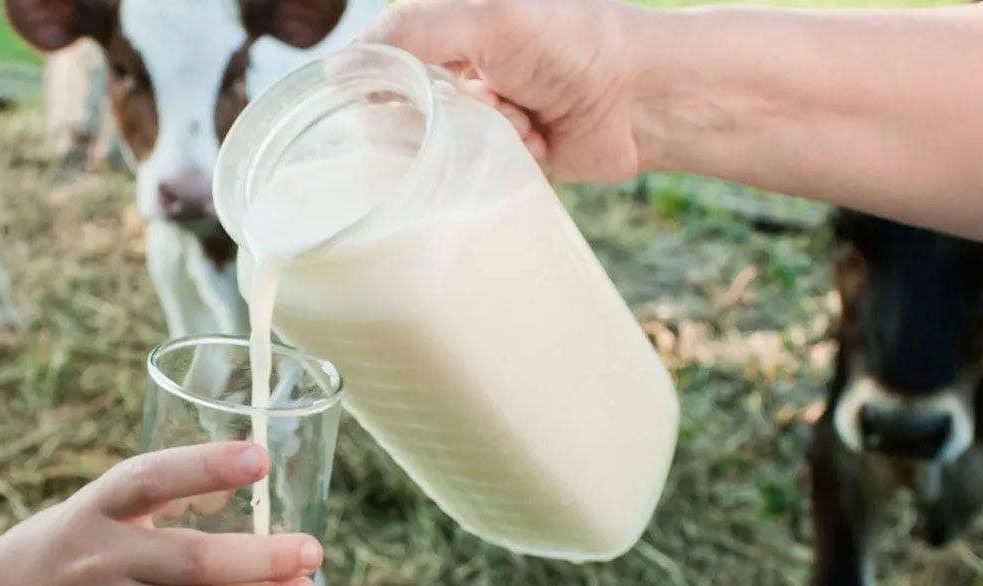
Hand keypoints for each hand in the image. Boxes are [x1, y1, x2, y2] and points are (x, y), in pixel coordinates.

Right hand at [0, 441, 322, 585]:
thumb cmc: (72, 542)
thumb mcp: (102, 503)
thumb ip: (166, 491)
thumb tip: (248, 470)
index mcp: (98, 506)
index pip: (152, 478)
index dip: (206, 466)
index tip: (259, 458)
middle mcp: (100, 558)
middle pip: (194, 559)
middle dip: (264, 557)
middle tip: (312, 552)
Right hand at [361, 0, 647, 182]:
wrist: (644, 99)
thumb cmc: (573, 43)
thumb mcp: (485, 20)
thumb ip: (410, 35)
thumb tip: (338, 68)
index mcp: (455, 21)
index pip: (386, 53)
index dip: (383, 77)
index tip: (392, 96)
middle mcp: (465, 64)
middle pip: (410, 103)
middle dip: (445, 110)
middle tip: (487, 99)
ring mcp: (487, 110)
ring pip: (444, 141)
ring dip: (482, 133)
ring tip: (524, 118)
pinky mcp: (509, 151)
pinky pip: (477, 167)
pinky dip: (506, 157)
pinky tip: (539, 140)